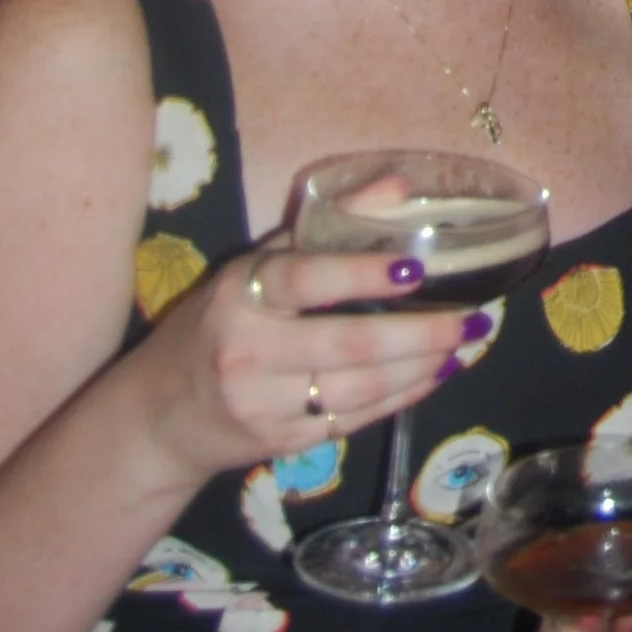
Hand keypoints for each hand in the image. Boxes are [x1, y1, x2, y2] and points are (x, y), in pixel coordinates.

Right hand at [141, 239, 472, 492]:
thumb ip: (326, 224)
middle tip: (472, 319)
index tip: (416, 266)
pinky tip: (433, 376)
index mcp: (242, 294)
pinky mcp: (280, 444)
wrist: (159, 417)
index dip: (362, 274)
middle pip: (347, 346)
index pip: (307, 279)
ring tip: (465, 345)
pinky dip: (400, 397)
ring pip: (358, 389)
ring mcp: (264, 405)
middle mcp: (249, 351)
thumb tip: (397, 187)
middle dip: (420, 334)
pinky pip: (352, 419)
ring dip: (421, 368)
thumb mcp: (257, 266)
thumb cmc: (219, 322)